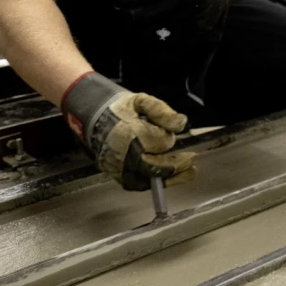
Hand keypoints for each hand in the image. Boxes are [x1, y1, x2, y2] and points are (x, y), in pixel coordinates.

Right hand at [60, 72, 195, 190]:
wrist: (93, 116)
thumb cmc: (120, 108)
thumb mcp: (142, 101)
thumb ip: (162, 111)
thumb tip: (181, 124)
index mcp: (128, 134)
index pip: (158, 142)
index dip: (167, 139)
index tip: (173, 135)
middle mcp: (121, 154)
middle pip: (153, 166)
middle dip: (175, 166)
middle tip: (192, 160)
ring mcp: (116, 166)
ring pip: (146, 180)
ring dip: (170, 178)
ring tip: (189, 173)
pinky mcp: (115, 174)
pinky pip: (137, 184)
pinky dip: (154, 183)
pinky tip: (168, 179)